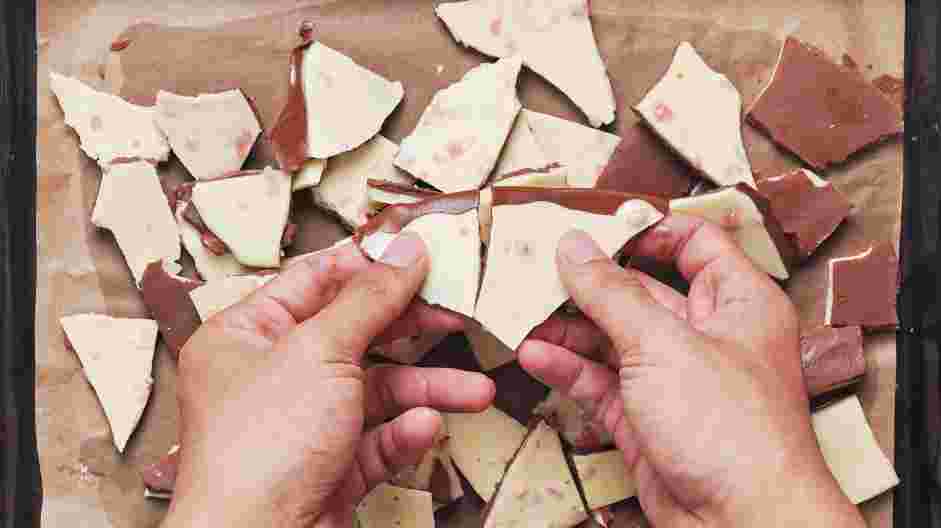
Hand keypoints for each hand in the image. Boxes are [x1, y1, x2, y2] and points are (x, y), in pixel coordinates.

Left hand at [163, 234, 494, 527]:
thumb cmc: (258, 450)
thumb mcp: (319, 351)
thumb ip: (369, 298)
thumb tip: (404, 251)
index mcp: (246, 335)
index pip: (314, 280)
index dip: (369, 263)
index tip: (419, 253)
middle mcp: (271, 375)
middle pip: (355, 333)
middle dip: (411, 328)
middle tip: (456, 316)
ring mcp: (302, 423)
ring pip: (376, 391)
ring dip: (427, 389)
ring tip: (474, 392)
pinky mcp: (328, 467)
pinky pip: (377, 439)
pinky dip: (405, 433)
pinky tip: (424, 428)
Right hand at [519, 215, 864, 526]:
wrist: (740, 526)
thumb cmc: (732, 432)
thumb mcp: (663, 345)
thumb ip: (611, 293)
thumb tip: (575, 247)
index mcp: (738, 302)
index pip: (694, 243)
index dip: (645, 229)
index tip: (594, 225)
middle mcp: (707, 336)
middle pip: (641, 290)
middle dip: (590, 281)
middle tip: (538, 267)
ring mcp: (674, 378)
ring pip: (614, 337)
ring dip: (570, 326)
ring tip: (524, 311)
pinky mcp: (646, 418)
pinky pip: (601, 381)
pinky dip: (569, 368)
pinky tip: (536, 355)